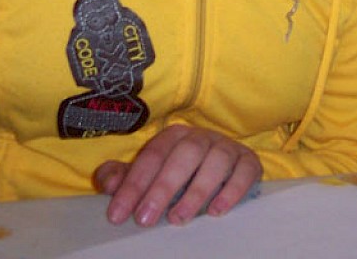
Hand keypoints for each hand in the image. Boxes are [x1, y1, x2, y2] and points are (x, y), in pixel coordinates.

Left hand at [94, 123, 262, 226]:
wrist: (221, 166)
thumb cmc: (178, 174)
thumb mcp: (149, 174)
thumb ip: (123, 177)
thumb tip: (108, 183)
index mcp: (174, 136)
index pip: (152, 156)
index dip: (133, 185)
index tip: (118, 215)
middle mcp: (202, 137)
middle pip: (185, 154)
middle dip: (163, 187)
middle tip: (145, 219)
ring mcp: (227, 148)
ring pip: (216, 160)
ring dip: (197, 190)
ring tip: (178, 218)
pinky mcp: (249, 162)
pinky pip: (245, 171)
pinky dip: (233, 190)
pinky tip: (216, 211)